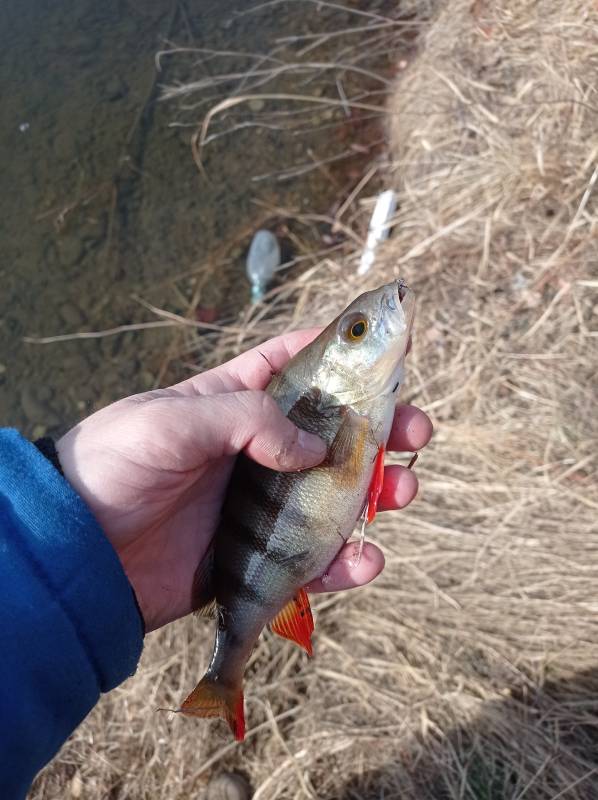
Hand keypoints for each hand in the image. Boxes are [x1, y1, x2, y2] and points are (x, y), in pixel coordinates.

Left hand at [57, 330, 431, 631]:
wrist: (79, 552)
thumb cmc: (113, 466)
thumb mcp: (172, 421)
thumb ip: (247, 420)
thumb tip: (314, 448)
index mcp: (235, 400)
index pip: (296, 363)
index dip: (343, 352)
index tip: (390, 350)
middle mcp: (257, 449)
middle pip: (336, 431)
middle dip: (382, 428)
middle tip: (415, 433)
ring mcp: (264, 504)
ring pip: (339, 493)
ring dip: (380, 492)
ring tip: (401, 492)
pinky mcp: (263, 556)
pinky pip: (318, 557)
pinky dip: (349, 561)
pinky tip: (365, 560)